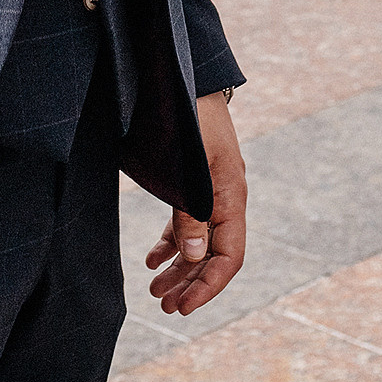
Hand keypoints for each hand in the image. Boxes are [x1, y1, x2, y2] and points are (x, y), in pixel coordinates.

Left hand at [145, 90, 246, 315]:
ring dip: (179, 268)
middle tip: (163, 308)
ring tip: (154, 290)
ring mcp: (207, 187)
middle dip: (190, 283)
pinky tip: (151, 260)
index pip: (229, 256)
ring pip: (197, 241)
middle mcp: (223, 195)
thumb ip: (190, 211)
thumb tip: (195, 257)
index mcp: (229, 194)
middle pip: (213, 254)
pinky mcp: (190, 179)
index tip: (183, 308)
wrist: (181, 72)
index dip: (208, 286)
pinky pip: (185, 221)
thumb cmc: (187, 116)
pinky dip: (170, 243)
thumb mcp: (189, 165)